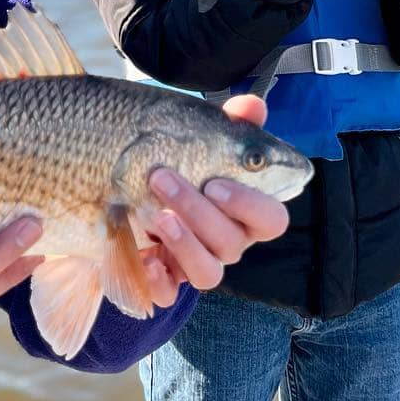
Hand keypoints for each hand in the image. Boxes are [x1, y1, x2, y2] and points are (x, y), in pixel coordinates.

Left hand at [139, 95, 291, 304]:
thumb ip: (228, 124)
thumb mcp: (198, 137)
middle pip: (233, 243)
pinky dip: (159, 282)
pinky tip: (146, 258)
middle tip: (162, 177)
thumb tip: (252, 105)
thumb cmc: (178, 159)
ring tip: (156, 214)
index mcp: (245, 212)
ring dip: (184, 243)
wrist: (127, 185)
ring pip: (208, 273)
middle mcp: (226, 242)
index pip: (272, 220)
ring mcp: (195, 263)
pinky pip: (169, 295)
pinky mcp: (163, 278)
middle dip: (199, 211)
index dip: (250, 205)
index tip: (216, 181)